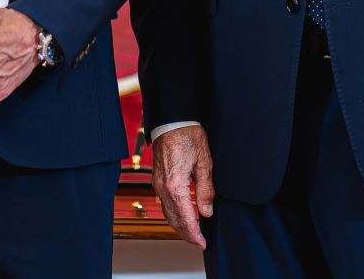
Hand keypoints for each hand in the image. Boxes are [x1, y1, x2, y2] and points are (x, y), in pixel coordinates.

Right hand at [152, 125, 213, 248]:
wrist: (171, 120)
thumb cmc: (188, 136)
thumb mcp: (204, 163)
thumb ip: (205, 190)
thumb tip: (206, 212)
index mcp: (176, 185)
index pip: (185, 218)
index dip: (194, 234)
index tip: (202, 243)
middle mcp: (163, 187)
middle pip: (173, 219)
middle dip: (186, 233)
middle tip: (198, 241)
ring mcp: (157, 183)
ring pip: (166, 212)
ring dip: (179, 224)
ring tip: (191, 231)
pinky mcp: (157, 178)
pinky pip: (162, 202)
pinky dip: (172, 212)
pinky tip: (180, 213)